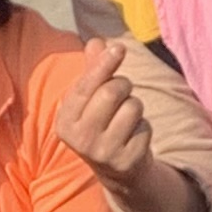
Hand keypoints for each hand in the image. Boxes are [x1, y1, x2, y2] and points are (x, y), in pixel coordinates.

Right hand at [51, 39, 200, 211]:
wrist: (116, 170)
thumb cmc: (102, 123)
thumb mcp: (91, 99)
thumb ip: (93, 70)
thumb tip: (96, 42)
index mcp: (65, 121)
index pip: (86, 85)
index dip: (104, 64)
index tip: (118, 48)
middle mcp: (80, 139)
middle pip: (112, 91)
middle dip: (123, 85)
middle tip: (122, 93)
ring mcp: (104, 153)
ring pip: (133, 106)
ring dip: (135, 106)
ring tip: (126, 118)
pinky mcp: (127, 161)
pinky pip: (145, 127)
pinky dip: (144, 126)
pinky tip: (133, 137)